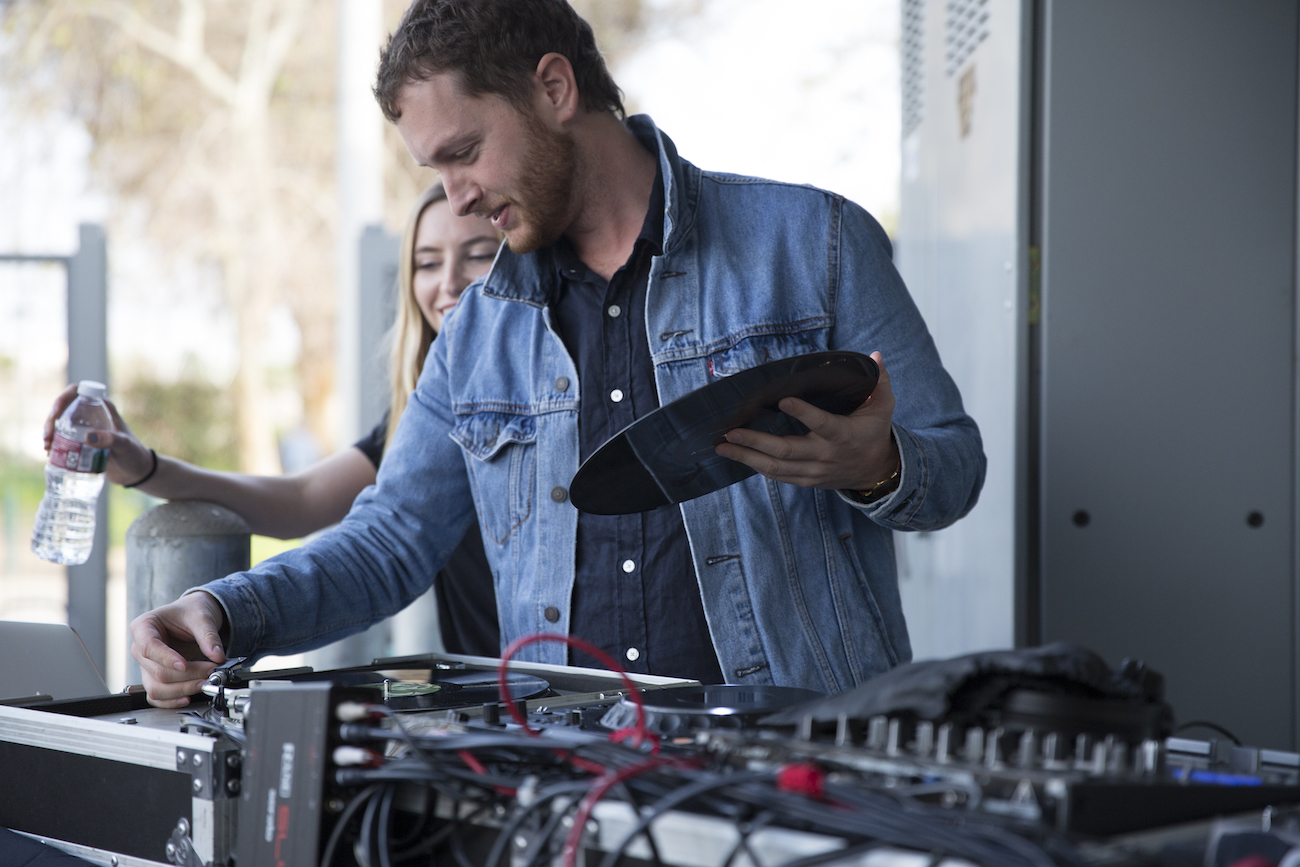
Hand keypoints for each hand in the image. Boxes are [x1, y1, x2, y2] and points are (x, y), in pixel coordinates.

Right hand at [44, 384, 154, 486]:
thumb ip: (111, 440)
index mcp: (102, 407)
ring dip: (50, 433)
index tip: (56, 413)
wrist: (136, 471)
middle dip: (51, 421)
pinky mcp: (80, 442)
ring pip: (60, 424)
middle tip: (48, 438)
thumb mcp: (124, 445)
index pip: (77, 392)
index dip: (62, 398)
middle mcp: (91, 414)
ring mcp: (84, 428)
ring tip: (48, 448)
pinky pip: (62, 438)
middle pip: (63, 409)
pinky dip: (54, 444)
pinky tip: (50, 454)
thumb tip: (87, 437)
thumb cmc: (134, 454)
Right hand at [129, 591, 226, 707]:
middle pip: (156, 671)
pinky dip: (172, 700)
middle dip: (186, 675)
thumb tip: (217, 656)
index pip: (149, 647)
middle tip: (210, 671)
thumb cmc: (190, 612)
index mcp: (143, 627)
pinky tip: (189, 696)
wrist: (193, 616)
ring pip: (156, 688)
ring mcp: (146, 666)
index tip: (185, 664)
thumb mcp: (202, 617)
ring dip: (182, 690)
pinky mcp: (154, 678)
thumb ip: (208, 636)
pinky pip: (157, 697)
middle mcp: (140, 648)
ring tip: (204, 682)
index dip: (166, 659)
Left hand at [714, 351, 900, 491]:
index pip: (821, 423)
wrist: (876, 471)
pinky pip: (778, 476)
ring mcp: (813, 470)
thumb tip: (876, 355)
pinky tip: (739, 456)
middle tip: (731, 431)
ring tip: (723, 446)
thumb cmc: (874, 432)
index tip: (783, 401)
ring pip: (776, 467)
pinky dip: (757, 466)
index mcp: (842, 434)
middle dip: (755, 441)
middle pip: (786, 450)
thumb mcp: (883, 406)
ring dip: (747, 456)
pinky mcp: (806, 480)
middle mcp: (825, 455)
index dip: (803, 413)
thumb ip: (879, 382)